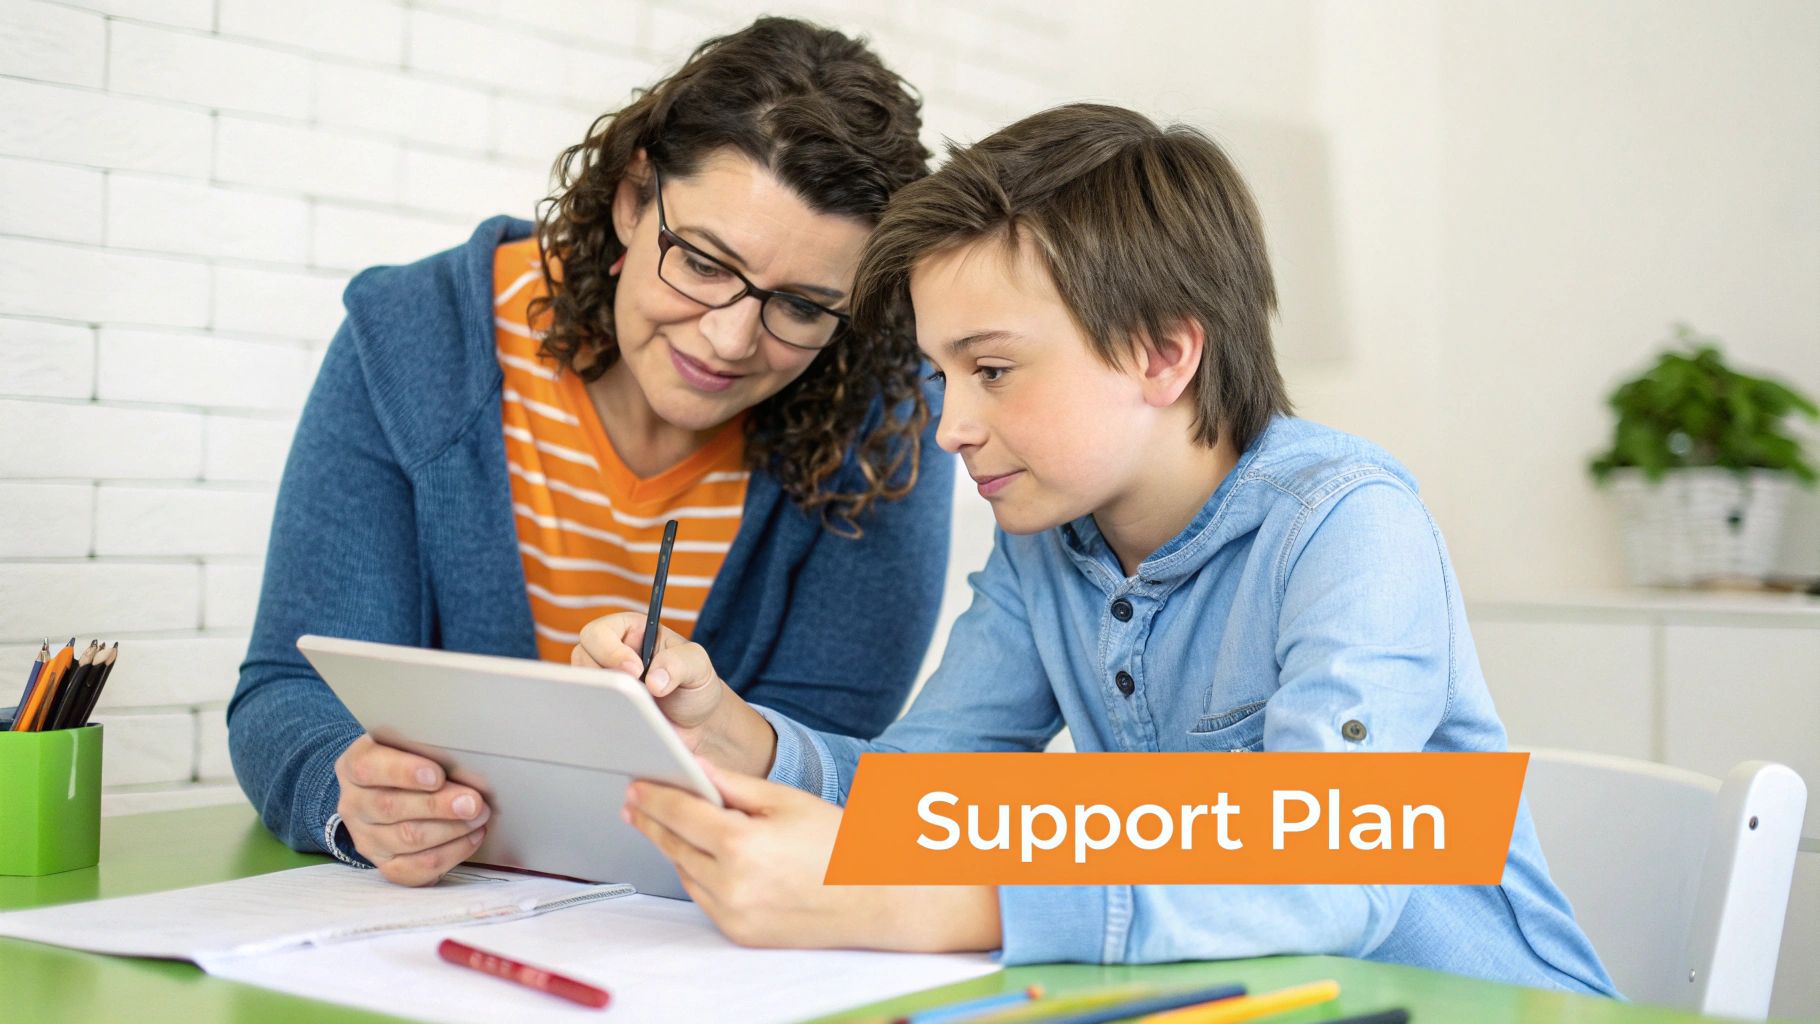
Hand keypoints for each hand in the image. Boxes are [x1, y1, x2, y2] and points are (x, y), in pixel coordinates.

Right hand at [333, 734, 489, 885]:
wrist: (390, 791)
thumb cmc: (409, 762)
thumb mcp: (409, 746)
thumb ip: (427, 751)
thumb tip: (465, 762)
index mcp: (354, 765)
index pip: (368, 768)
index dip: (403, 772)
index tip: (437, 775)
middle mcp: (354, 804)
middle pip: (391, 808)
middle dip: (438, 806)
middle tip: (473, 802)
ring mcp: (366, 839)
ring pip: (406, 839)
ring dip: (450, 830)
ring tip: (479, 817)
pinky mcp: (385, 864)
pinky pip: (415, 869)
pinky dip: (449, 854)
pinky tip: (472, 838)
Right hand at [572, 613, 726, 743]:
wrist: (697, 726)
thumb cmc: (696, 687)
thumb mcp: (698, 667)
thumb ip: (680, 664)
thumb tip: (654, 681)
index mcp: (632, 632)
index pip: (601, 632)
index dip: (611, 650)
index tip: (635, 670)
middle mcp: (611, 654)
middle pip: (581, 655)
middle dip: (605, 674)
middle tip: (634, 691)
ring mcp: (605, 682)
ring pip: (581, 683)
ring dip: (604, 696)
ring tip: (637, 706)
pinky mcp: (602, 708)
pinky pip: (587, 709)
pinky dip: (601, 714)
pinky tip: (626, 720)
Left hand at [624, 759, 1001, 952]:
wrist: (875, 897)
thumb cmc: (837, 844)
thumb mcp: (786, 800)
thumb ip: (734, 784)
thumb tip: (695, 764)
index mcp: (741, 844)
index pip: (679, 813)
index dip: (653, 795)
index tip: (636, 784)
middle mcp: (730, 884)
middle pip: (673, 845)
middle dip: (652, 819)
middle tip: (636, 801)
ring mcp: (733, 914)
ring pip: (684, 872)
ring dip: (674, 847)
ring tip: (668, 823)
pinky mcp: (739, 933)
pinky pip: (703, 897)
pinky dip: (698, 874)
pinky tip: (703, 855)